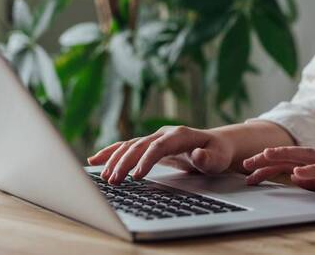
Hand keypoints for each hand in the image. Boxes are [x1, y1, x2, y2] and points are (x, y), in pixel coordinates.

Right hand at [87, 126, 234, 184]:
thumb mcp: (219, 158)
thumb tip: (197, 154)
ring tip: (104, 177)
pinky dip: (111, 153)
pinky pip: (127, 147)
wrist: (216, 145)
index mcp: (180, 135)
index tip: (137, 176)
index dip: (146, 159)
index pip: (159, 146)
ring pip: (130, 146)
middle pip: (140, 145)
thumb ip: (208, 158)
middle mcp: (165, 134)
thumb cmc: (218, 153)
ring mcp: (156, 138)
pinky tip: (95, 160)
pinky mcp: (149, 145)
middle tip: (113, 181)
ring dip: (115, 160)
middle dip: (125, 162)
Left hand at [242, 146, 314, 201]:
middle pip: (294, 156)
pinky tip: (299, 174)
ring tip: (265, 157)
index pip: (294, 161)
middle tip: (246, 164)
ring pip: (307, 157)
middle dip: (269, 159)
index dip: (272, 163)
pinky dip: (313, 171)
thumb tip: (299, 181)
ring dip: (285, 156)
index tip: (252, 169)